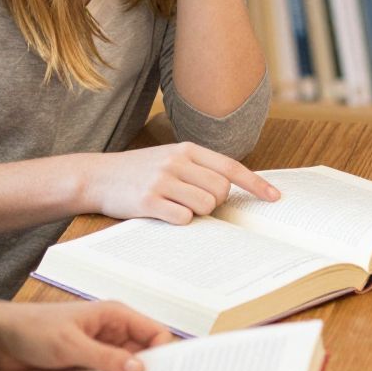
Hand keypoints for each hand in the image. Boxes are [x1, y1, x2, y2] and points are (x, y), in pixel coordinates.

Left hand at [0, 298, 175, 370]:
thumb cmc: (32, 330)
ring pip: (124, 370)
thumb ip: (104, 357)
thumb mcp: (70, 344)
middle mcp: (111, 333)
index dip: (165, 355)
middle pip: (144, 355)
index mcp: (114, 316)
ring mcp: (98, 351)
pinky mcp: (84, 367)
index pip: (155, 334)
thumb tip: (140, 370)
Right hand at [79, 142, 279, 224]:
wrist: (96, 177)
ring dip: (197, 213)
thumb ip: (199, 169)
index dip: (256, 184)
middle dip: (216, 203)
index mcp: (187, 149)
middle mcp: (177, 161)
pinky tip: (163, 214)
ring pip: (205, 206)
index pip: (231, 167)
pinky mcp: (149, 200)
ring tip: (176, 206)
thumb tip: (231, 190)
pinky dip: (179, 221)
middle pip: (221, 191)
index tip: (275, 198)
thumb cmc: (138, 172)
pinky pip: (183, 218)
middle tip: (194, 203)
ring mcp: (162, 180)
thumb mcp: (170, 159)